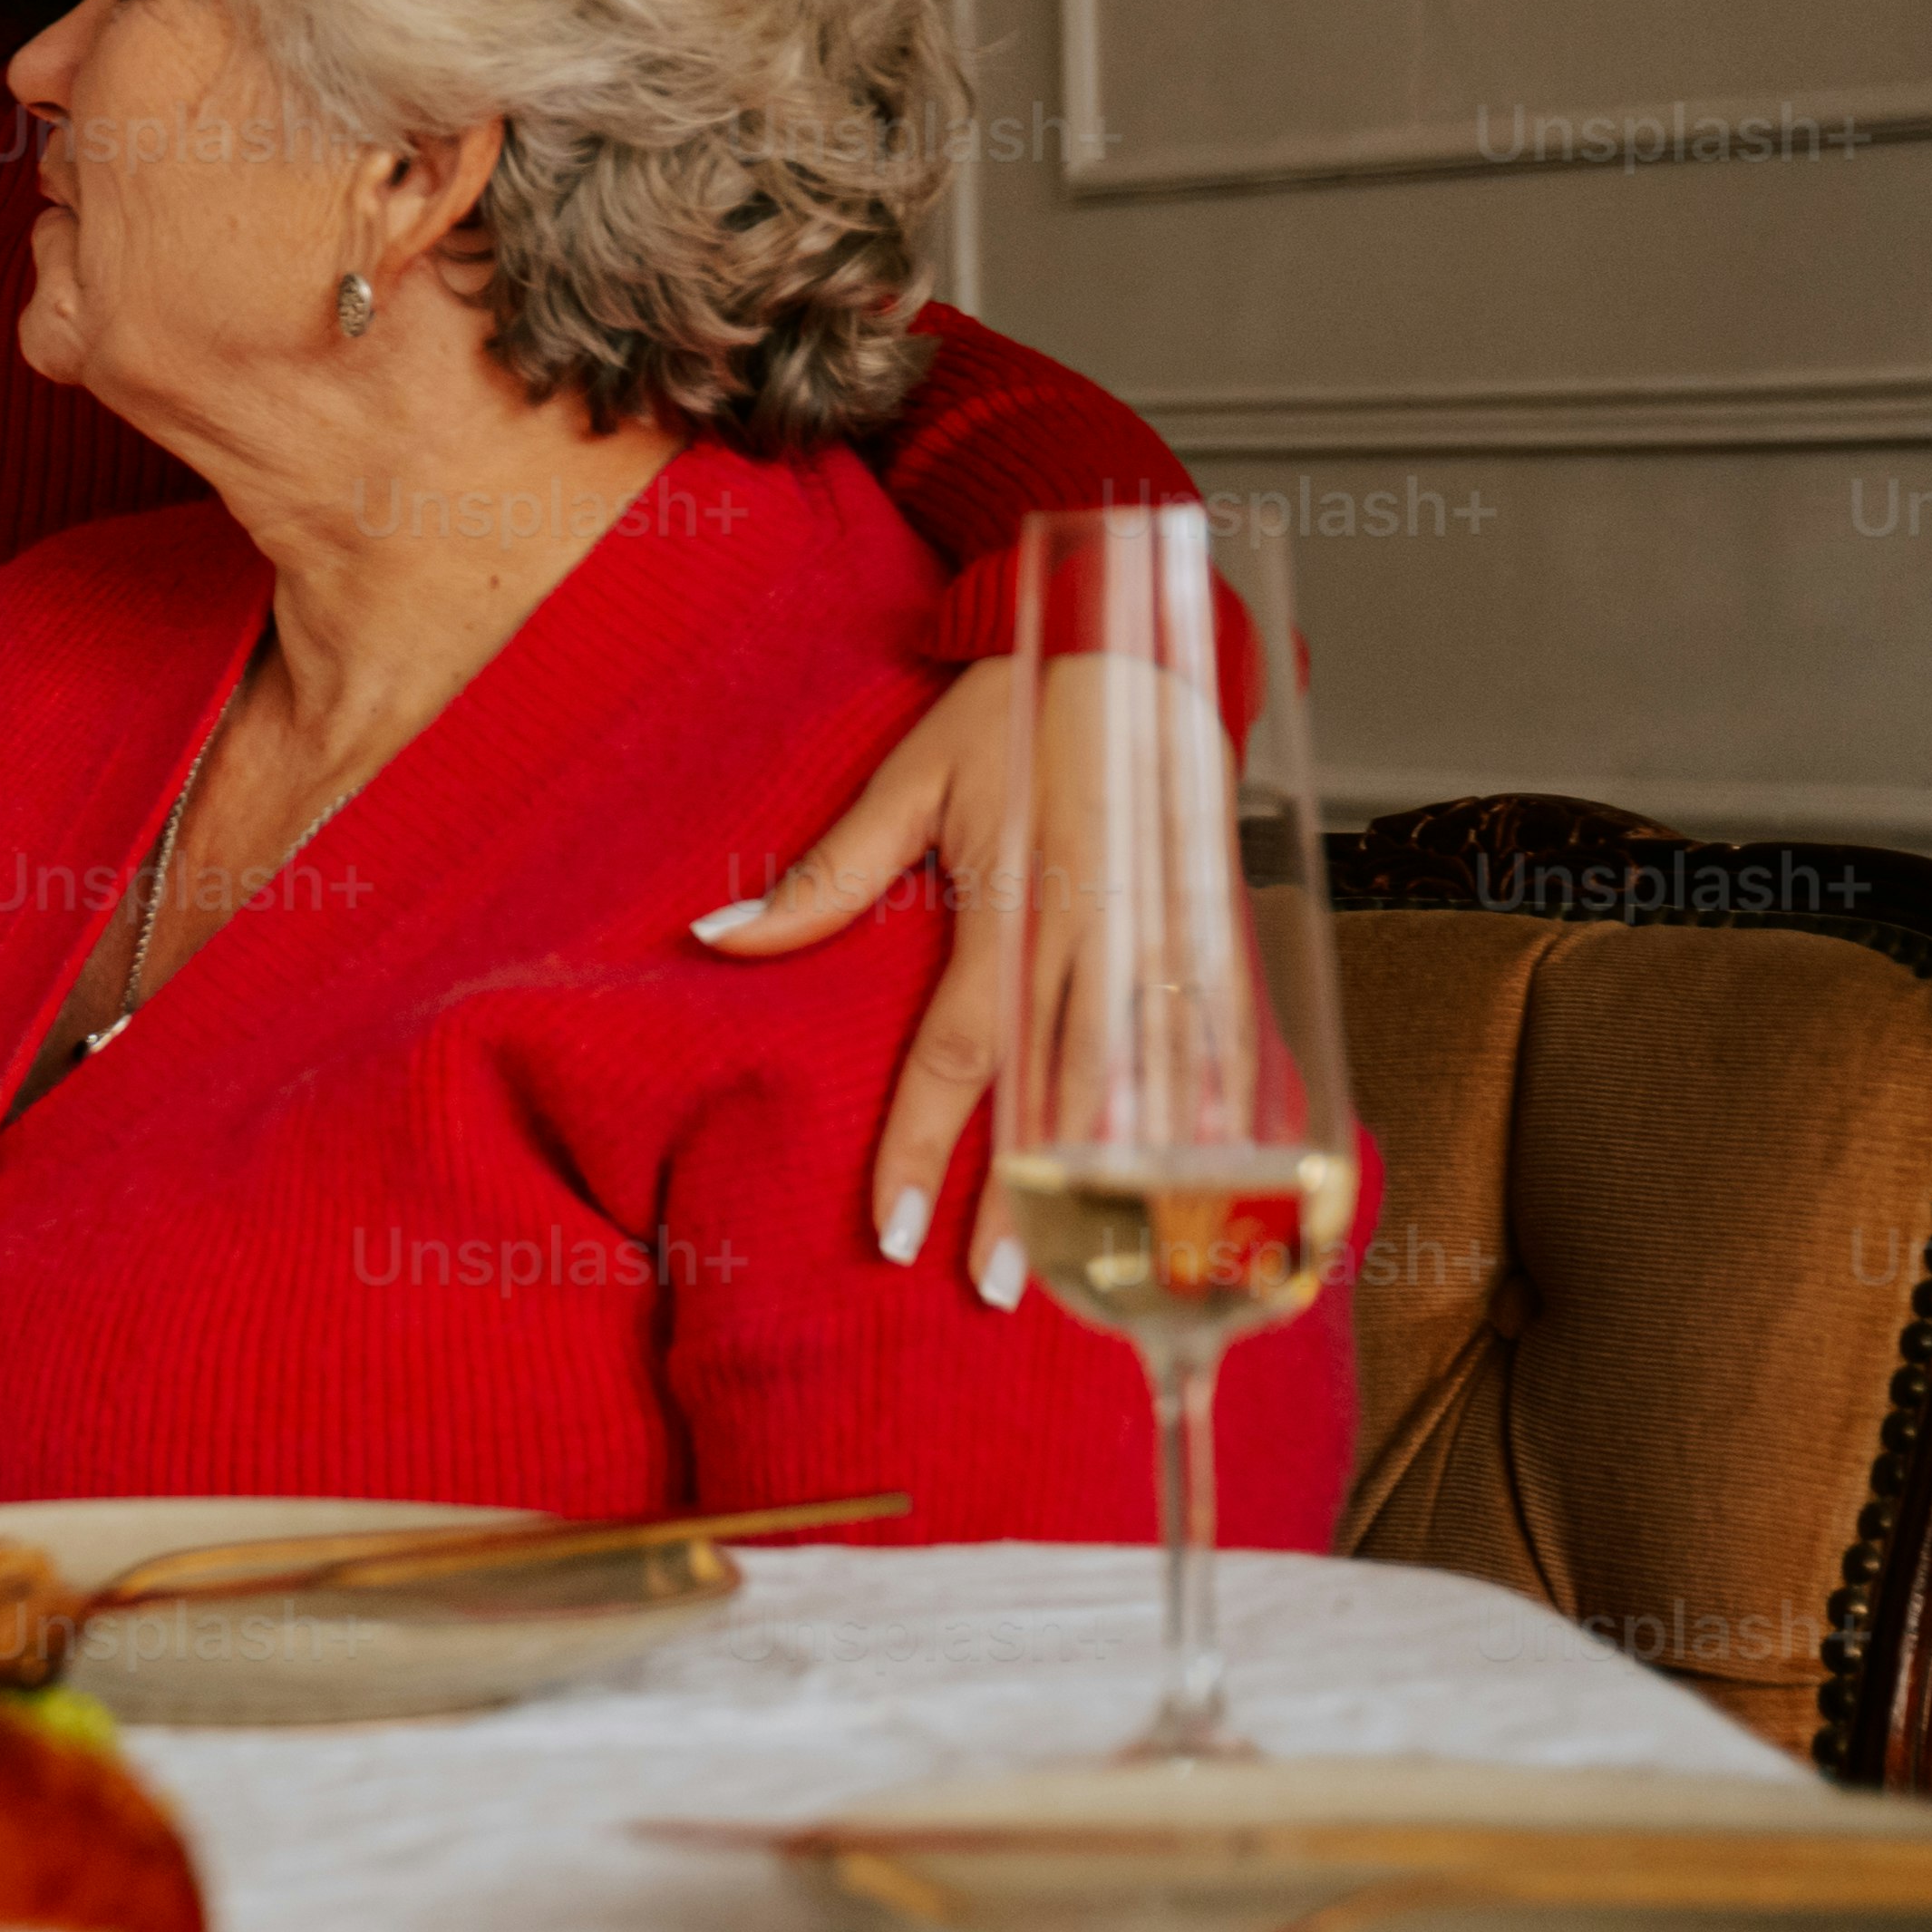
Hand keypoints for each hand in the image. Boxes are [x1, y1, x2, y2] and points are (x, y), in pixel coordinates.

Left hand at [705, 649, 1211, 1301]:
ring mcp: (1166, 943)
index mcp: (1013, 910)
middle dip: (1023, 1203)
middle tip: (993, 1292)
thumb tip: (714, 938)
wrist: (1138, 640)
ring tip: (1097, 1276)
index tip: (893, 1232)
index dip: (922, 1148)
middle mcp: (1094, 941)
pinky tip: (1203, 1199)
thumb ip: (824, 880)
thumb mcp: (908, 782)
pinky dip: (1210, 1128)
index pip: (957, 1055)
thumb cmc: (1014, 710)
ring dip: (1117, 1187)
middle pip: (1052, 1097)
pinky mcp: (1216, 937)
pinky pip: (1217, 1050)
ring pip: (1143, 1090)